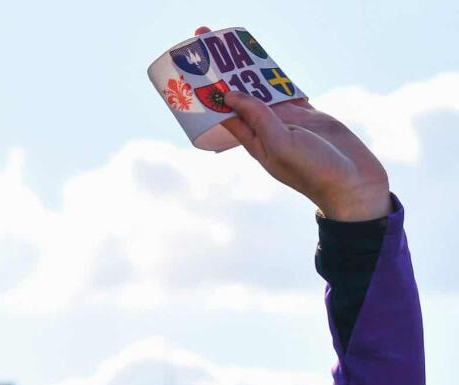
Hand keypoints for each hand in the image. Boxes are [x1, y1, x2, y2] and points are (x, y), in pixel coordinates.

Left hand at [192, 25, 390, 220]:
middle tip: (209, 42)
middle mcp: (267, 130)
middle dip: (224, 73)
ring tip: (236, 48)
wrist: (353, 183)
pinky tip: (269, 63)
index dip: (206, 93)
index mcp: (254, 141)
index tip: (191, 72)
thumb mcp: (280, 144)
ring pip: (264, 92)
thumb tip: (229, 94)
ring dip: (251, 73)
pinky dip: (280, 80)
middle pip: (239, 96)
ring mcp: (289, 122)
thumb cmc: (314, 171)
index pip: (222, 112)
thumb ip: (258, 119)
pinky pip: (290, 93)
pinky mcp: (310, 117)